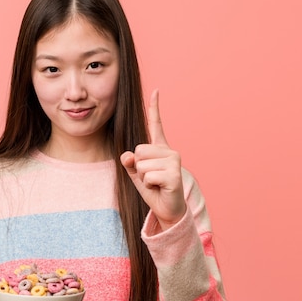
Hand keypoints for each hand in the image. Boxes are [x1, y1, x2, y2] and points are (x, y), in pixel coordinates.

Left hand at [120, 90, 185, 230]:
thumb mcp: (137, 175)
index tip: (156, 90)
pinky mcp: (174, 174)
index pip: (156, 125)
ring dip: (144, 179)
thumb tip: (127, 155)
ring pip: (142, 165)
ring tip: (157, 184)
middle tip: (152, 179)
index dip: (155, 108)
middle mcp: (170, 151)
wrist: (168, 210)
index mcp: (160, 149)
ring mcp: (174, 161)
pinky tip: (161, 188)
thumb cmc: (154, 191)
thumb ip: (130, 163)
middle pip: (138, 150)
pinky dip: (149, 186)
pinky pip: (148, 176)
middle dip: (139, 168)